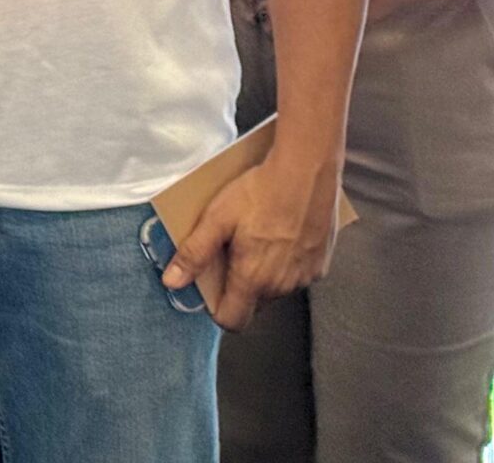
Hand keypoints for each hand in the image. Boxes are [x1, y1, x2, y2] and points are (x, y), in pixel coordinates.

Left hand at [162, 149, 341, 329]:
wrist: (306, 173)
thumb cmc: (260, 193)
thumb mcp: (216, 219)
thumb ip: (194, 254)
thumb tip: (172, 282)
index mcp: (253, 279)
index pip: (233, 320)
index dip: (216, 309)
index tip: (209, 288)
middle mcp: (282, 286)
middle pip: (253, 304)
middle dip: (238, 286)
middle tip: (229, 251)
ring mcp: (305, 278)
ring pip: (275, 289)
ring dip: (262, 274)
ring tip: (254, 237)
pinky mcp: (321, 265)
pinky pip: (296, 275)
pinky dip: (284, 263)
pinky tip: (278, 234)